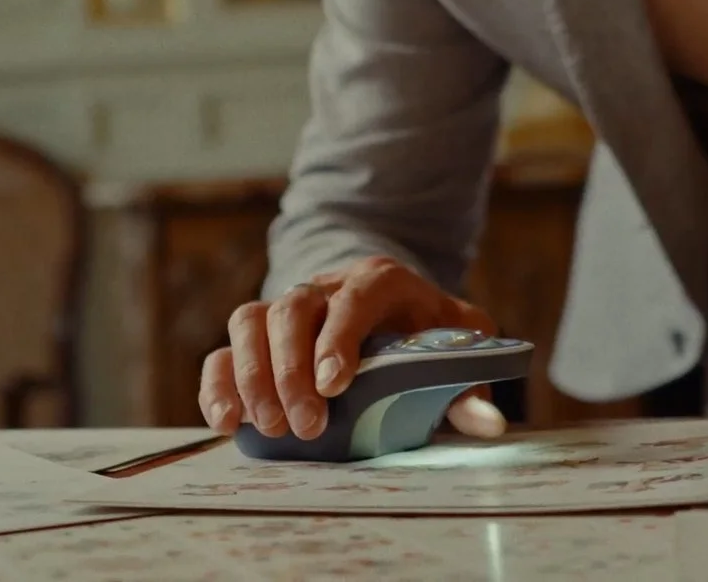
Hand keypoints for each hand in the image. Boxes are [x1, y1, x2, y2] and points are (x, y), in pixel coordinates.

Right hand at [198, 255, 508, 443]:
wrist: (391, 311)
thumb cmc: (427, 334)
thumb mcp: (458, 347)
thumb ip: (468, 383)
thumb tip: (489, 424)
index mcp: (380, 281)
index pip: (356, 297)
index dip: (340, 336)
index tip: (334, 385)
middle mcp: (325, 285)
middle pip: (292, 309)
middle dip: (291, 369)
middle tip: (306, 426)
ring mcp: (285, 307)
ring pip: (249, 321)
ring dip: (251, 376)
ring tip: (267, 427)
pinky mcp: (257, 337)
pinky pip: (223, 351)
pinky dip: (218, 385)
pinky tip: (227, 423)